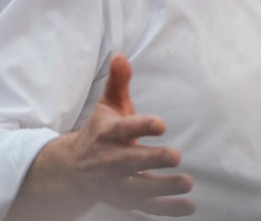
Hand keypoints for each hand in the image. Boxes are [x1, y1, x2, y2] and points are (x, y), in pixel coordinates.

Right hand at [9, 55, 194, 219]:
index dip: (142, 126)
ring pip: (139, 188)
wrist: (72, 170)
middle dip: (152, 160)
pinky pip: (145, 207)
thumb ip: (118, 82)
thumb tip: (120, 54)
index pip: (124, 129)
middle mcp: (109, 160)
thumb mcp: (107, 105)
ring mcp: (116, 183)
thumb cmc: (100, 132)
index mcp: (107, 134)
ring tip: (187, 183)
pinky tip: (188, 206)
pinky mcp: (124, 199)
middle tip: (176, 156)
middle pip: (130, 162)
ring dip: (163, 188)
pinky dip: (166, 209)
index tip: (161, 124)